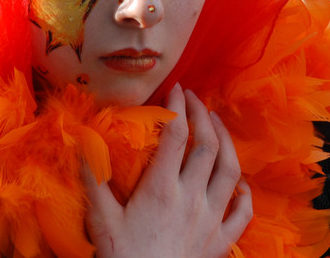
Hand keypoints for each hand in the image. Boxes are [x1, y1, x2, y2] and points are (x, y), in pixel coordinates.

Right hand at [85, 83, 252, 257]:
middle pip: (208, 145)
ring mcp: (212, 218)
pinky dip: (245, 194)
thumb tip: (84, 142)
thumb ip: (94, 180)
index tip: (175, 89)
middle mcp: (193, 198)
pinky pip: (243, 212)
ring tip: (219, 124)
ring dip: (228, 142)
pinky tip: (239, 183)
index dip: (178, 107)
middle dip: (204, 115)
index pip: (178, 135)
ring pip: (231, 170)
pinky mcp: (222, 240)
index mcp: (162, 188)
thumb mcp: (101, 221)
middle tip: (196, 99)